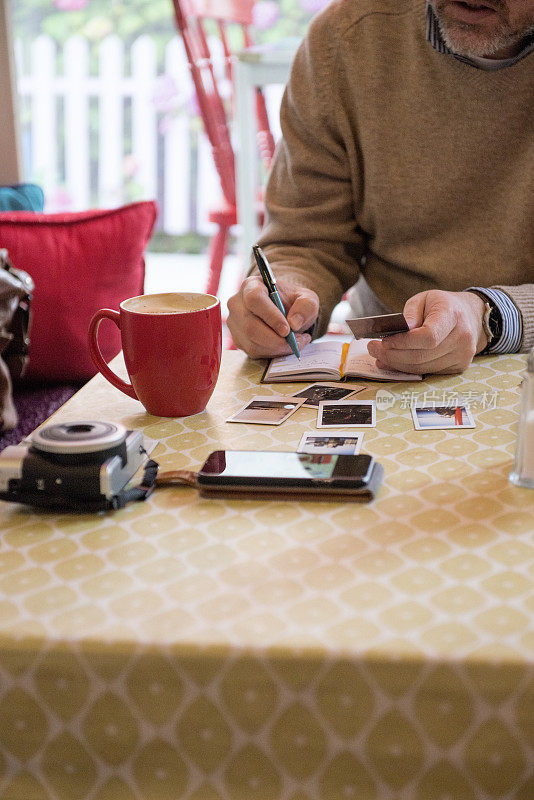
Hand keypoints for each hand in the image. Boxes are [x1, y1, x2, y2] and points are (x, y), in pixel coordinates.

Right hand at [227, 276, 318, 357]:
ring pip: (252, 342)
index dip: (270, 316)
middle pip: (250, 326)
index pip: (254, 299)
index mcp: (251, 286)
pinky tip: (284, 346)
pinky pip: (253, 351)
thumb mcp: (307, 299)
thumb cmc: (293, 302)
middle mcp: (237, 304)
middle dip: (276, 339)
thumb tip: (294, 323)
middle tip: (296, 341)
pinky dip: (272, 353)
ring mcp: (235, 323)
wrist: (285, 312)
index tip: (287, 329)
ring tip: (295, 342)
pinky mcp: (238, 339)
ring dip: (277, 347)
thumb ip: (306, 306)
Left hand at [367, 290, 487, 374]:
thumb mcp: (424, 299)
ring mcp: (462, 355)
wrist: (471, 316)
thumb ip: (410, 314)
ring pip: (422, 367)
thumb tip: (398, 333)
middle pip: (422, 355)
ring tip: (379, 356)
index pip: (428, 336)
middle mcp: (462, 338)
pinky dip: (408, 369)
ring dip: (397, 364)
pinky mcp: (458, 367)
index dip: (404, 342)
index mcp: (453, 315)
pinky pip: (428, 372)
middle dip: (393, 355)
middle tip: (373, 349)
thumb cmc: (442, 306)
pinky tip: (394, 362)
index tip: (384, 341)